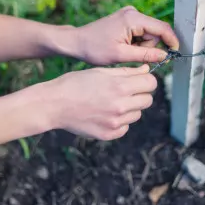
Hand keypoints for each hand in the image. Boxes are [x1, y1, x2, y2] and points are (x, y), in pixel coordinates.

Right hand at [38, 64, 155, 140]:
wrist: (53, 104)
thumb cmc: (75, 83)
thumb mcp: (100, 71)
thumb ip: (126, 72)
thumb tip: (146, 70)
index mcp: (120, 86)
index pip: (151, 83)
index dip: (146, 80)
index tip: (139, 80)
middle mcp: (121, 106)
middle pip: (148, 100)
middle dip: (140, 94)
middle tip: (125, 91)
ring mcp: (115, 123)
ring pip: (137, 114)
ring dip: (130, 108)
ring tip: (110, 102)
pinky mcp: (109, 134)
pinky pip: (125, 127)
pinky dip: (119, 121)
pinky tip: (104, 114)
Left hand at [71, 6, 178, 65]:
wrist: (77, 42)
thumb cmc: (95, 49)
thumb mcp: (121, 55)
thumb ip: (146, 54)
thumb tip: (165, 56)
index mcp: (132, 19)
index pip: (162, 28)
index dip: (171, 41)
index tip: (175, 53)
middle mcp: (133, 12)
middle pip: (156, 31)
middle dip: (150, 46)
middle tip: (133, 55)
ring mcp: (130, 14)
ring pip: (149, 33)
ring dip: (142, 45)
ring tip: (125, 51)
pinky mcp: (127, 18)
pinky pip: (141, 31)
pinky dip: (137, 42)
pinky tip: (124, 46)